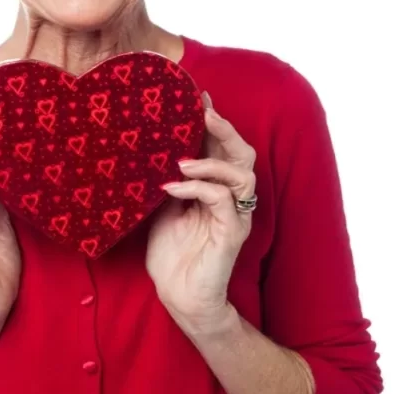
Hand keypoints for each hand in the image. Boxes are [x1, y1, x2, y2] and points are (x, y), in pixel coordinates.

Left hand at [146, 92, 256, 326]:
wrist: (179, 296)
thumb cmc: (172, 254)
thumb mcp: (162, 208)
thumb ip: (165, 180)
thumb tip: (150, 149)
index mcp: (216, 188)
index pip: (221, 148)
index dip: (212, 122)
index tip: (196, 97)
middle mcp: (231, 199)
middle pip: (243, 153)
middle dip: (224, 129)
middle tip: (203, 111)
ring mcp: (234, 216)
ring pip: (242, 173)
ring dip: (210, 161)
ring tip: (181, 159)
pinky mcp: (232, 233)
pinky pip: (222, 199)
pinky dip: (198, 188)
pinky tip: (172, 188)